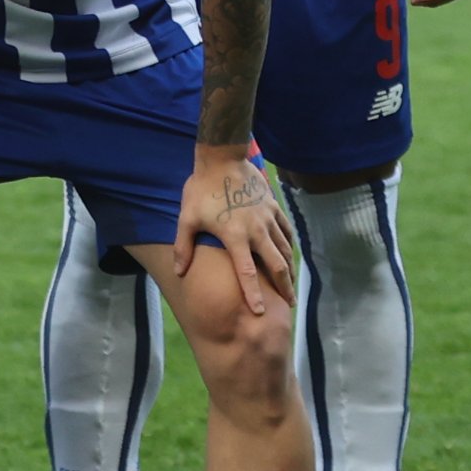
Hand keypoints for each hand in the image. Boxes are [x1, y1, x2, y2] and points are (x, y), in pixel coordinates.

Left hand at [174, 151, 296, 316]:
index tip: (260, 312)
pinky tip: (291, 253)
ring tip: (291, 284)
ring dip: (290, 268)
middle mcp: (257, 231)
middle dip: (284, 286)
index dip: (253, 294)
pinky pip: (287, 230)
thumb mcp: (187, 218)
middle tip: (288, 304)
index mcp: (235, 236)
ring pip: (285, 249)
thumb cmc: (202, 189)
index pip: (246, 273)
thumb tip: (179, 271)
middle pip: (277, 265)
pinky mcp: (274, 207)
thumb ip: (183, 246)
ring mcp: (268, 218)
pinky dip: (290, 244)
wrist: (222, 159)